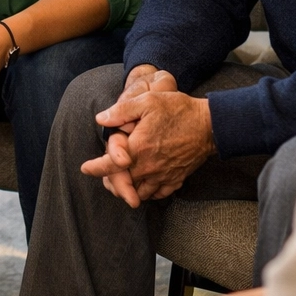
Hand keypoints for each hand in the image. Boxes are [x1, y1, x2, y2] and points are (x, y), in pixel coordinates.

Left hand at [80, 68, 178, 206]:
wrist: (210, 125)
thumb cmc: (179, 110)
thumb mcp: (148, 101)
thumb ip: (121, 111)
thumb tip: (101, 119)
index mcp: (139, 148)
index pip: (110, 165)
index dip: (95, 168)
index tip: (86, 168)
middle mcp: (149, 167)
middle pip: (122, 184)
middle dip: (111, 182)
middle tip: (104, 178)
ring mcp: (163, 176)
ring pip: (139, 193)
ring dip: (127, 190)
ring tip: (121, 184)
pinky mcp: (176, 179)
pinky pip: (158, 194)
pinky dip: (148, 193)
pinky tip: (144, 186)